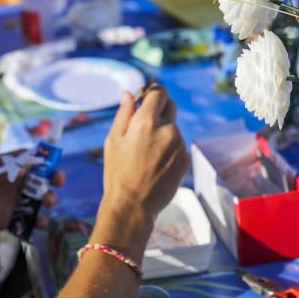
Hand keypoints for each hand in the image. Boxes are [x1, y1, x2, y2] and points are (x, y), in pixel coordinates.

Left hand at [0, 155, 64, 243]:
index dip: (42, 157)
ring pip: (38, 198)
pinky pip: (28, 220)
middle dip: (53, 177)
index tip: (52, 161)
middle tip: (58, 181)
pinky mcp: (9, 220)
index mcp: (4, 167)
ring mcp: (12, 201)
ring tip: (48, 202)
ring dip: (48, 199)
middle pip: (39, 177)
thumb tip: (18, 165)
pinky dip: (37, 222)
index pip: (28, 158)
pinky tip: (40, 224)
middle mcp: (12, 182)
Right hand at [101, 85, 188, 222]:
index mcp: (146, 122)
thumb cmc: (118, 172)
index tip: (146, 97)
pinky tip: (156, 162)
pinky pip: (178, 144)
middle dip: (159, 109)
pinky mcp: (185, 159)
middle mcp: (167, 130)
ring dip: (163, 130)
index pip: (158, 92)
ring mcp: (179, 145)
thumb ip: (124, 113)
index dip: (152, 92)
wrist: (133, 205)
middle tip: (144, 125)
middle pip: (170, 106)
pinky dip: (169, 147)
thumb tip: (129, 94)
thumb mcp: (113, 139)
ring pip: (173, 127)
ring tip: (147, 151)